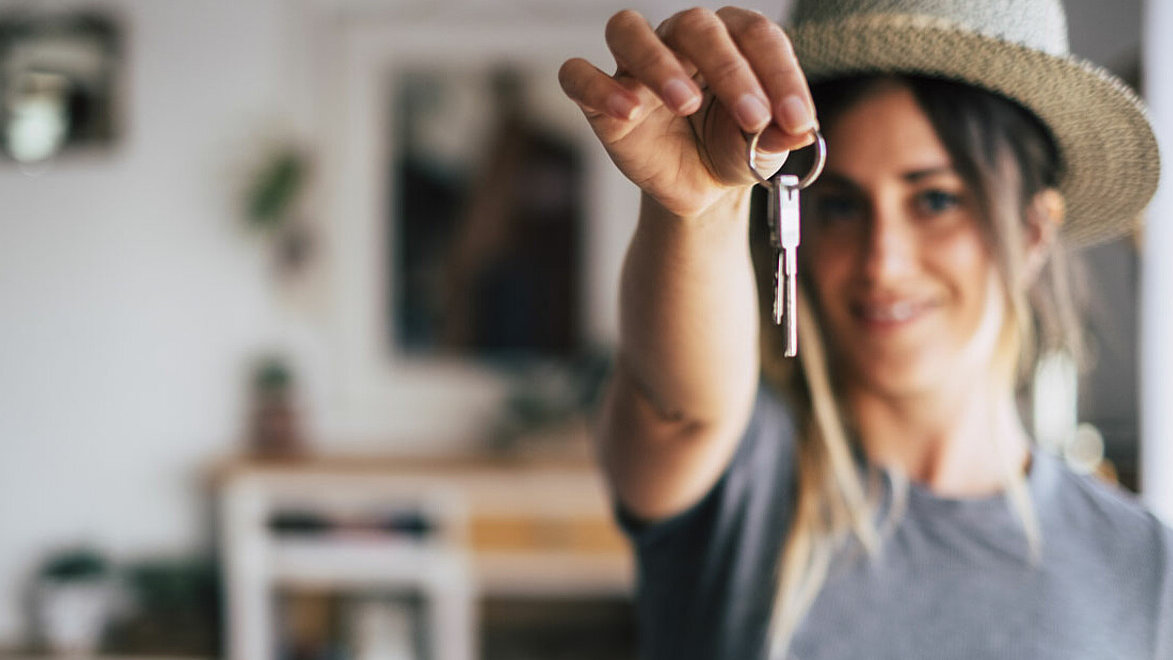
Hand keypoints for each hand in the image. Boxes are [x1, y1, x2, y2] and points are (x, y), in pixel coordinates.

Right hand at [558, 7, 817, 218]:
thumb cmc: (732, 148)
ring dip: (658, 62)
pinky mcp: (600, 98)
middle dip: (730, 71)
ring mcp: (635, 64)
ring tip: (687, 103)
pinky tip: (629, 111)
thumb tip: (798, 133)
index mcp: (730, 37)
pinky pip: (579, 75)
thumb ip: (780, 136)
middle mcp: (680, 38)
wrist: (699, 185)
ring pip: (629, 30)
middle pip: (696, 27)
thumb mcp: (764, 149)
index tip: (796, 121)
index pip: (756, 35)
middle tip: (753, 118)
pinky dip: (599, 88)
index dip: (780, 75)